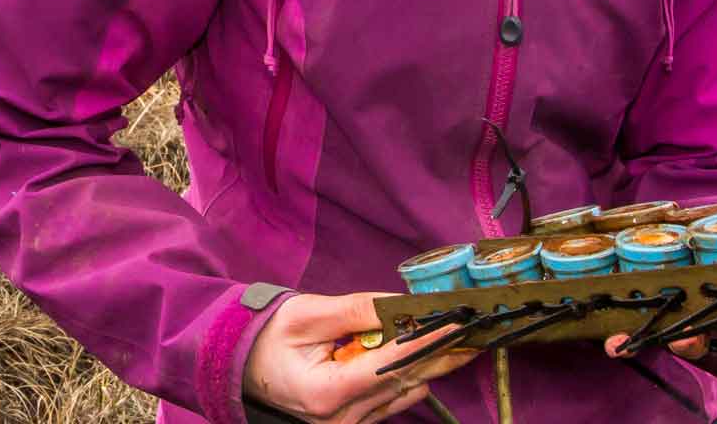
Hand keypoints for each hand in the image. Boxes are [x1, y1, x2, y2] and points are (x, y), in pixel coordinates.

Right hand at [243, 293, 479, 423]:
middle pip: (404, 382)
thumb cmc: (269, 338)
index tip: (452, 324)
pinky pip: (393, 401)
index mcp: (325, 393)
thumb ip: (354, 310)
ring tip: (455, 339)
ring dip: (428, 365)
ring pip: (403, 392)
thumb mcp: (306, 314)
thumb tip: (398, 305)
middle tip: (473, 333)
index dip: (424, 343)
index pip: (388, 366)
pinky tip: (422, 354)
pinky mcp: (354, 423)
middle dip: (440, 355)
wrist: (243, 367)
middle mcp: (341, 418)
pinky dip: (408, 376)